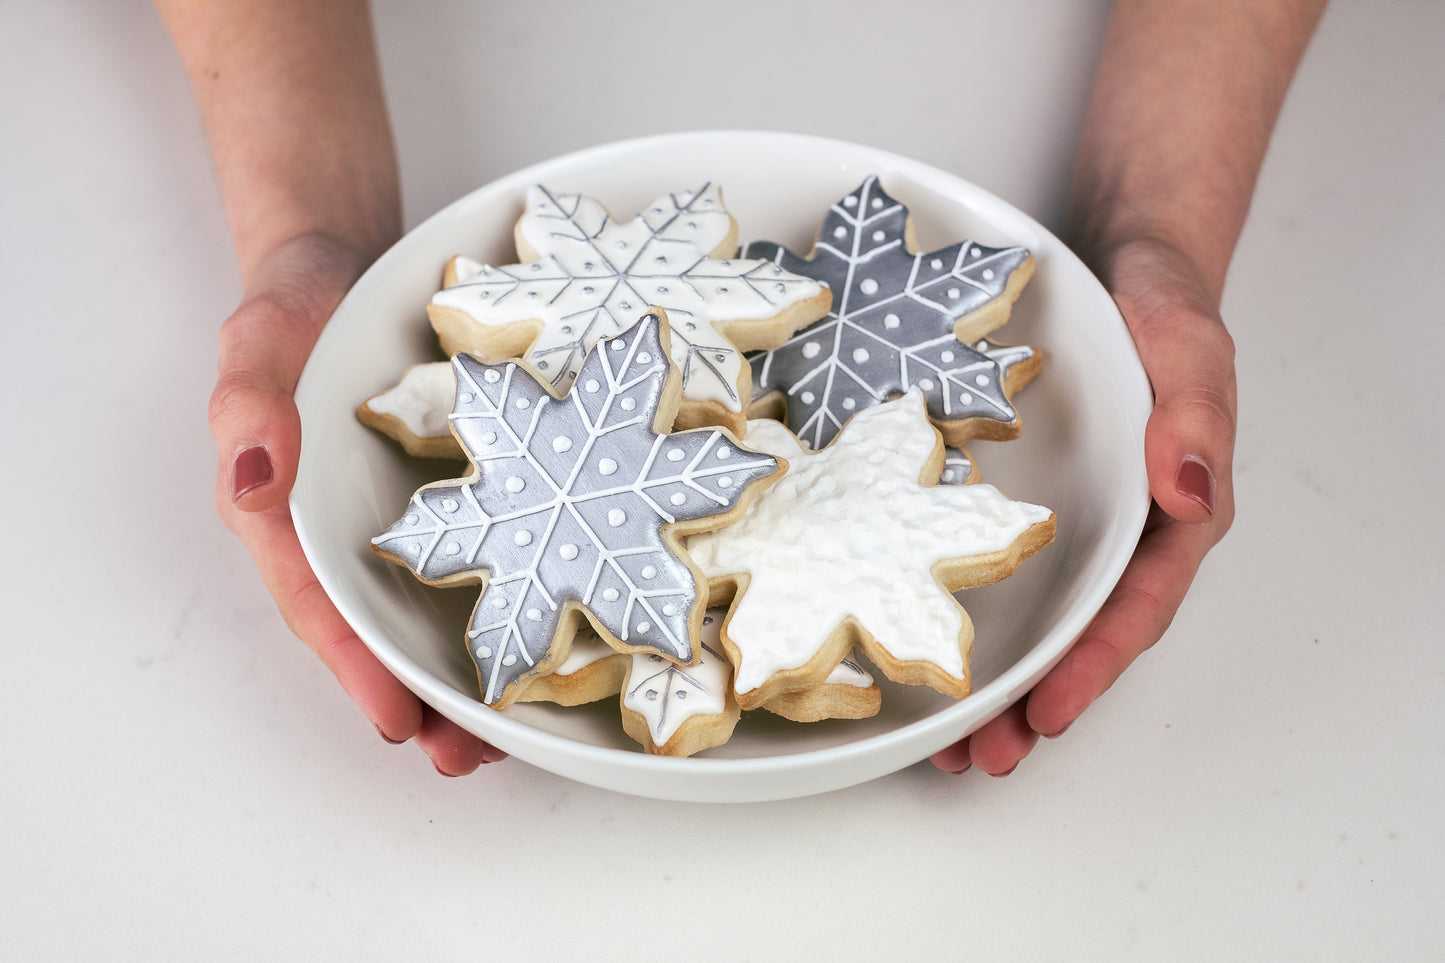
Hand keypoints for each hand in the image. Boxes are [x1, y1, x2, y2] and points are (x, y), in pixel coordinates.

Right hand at [211, 231, 505, 774]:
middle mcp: (338, 532)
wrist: (345, 265)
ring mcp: (391, 519)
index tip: (397, 720)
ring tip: (509, 737)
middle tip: (466, 754)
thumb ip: (251, 403)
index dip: (355, 666)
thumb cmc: (294, 303)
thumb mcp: (263, 339)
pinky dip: (496, 605)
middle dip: (417, 699)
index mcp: (285, 514)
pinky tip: (539, 641)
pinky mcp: (442, 497)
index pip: (318, 605)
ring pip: (420, 613)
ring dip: (458, 675)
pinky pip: (466, 560)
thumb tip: (256, 476)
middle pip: (373, 631)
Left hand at [931, 237, 1235, 774]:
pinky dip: (962, 612)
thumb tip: (1188, 491)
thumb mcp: (1189, 348)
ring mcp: (1073, 523)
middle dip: (1036, 705)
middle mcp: (1122, 532)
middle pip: (1084, 636)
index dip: (1096, 665)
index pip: (1139, 607)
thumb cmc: (1164, 306)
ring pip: (1039, 619)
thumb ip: (1195, 417)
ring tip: (948, 746)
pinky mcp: (1022, 500)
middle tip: (984, 759)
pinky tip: (919, 646)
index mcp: (1173, 515)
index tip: (1052, 715)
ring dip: (999, 685)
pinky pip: (993, 566)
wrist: (1120, 267)